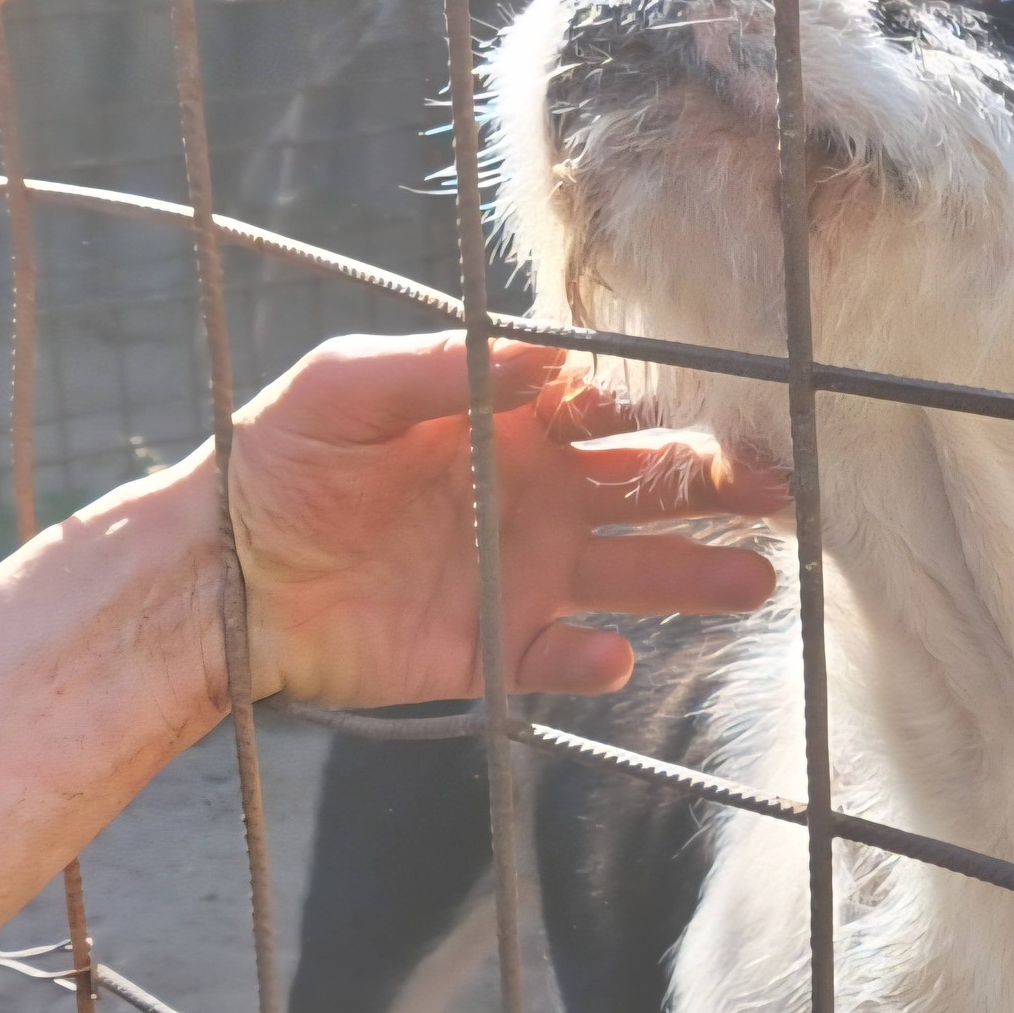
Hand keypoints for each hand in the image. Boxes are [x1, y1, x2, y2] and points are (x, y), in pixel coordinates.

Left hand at [228, 331, 783, 705]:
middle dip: (722, 485)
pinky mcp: (500, 648)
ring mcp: (529, 574)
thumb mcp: (343, 389)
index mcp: (514, 423)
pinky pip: (564, 656)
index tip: (739, 399)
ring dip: (696, 579)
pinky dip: (592, 658)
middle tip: (790, 490)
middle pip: (654, 487)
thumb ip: (439, 367)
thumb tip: (540, 354)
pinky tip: (612, 655)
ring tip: (756, 583)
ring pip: (638, 575)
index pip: (616, 405)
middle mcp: (541, 495)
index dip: (676, 402)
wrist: (223, 578)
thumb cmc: (278, 463)